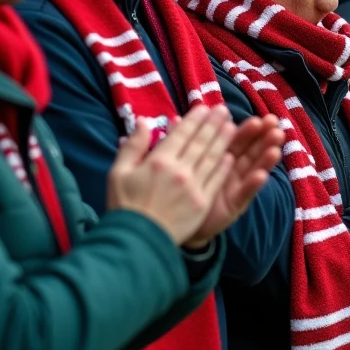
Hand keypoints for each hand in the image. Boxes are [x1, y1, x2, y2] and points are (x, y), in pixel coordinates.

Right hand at [106, 106, 236, 246]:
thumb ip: (133, 145)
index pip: (181, 134)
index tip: (204, 108)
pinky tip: (230, 156)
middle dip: (213, 124)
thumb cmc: (123, 206)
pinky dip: (223, 166)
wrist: (136, 242)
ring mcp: (194, 187)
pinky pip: (216, 179)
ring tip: (231, 126)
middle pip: (200, 142)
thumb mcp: (118, 172)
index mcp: (159, 161)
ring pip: (212, 157)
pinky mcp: (202, 203)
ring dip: (223, 140)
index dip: (194, 119)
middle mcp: (180, 170)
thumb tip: (144, 121)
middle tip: (223, 110)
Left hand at [185, 114, 285, 247]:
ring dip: (265, 158)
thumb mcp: (181, 160)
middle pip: (251, 150)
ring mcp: (235, 187)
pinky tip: (262, 175)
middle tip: (274, 126)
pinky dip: (253, 184)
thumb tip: (175, 118)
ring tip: (275, 148)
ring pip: (253, 168)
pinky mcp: (235, 205)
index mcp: (222, 155)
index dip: (248, 128)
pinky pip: (244, 193)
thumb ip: (182, 139)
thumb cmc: (182, 188)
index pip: (237, 138)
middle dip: (264, 138)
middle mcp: (233, 169)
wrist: (178, 222)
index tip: (260, 117)